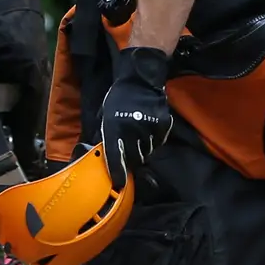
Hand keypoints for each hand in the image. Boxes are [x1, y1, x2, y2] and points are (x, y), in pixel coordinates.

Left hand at [99, 46, 172, 188]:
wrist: (139, 80)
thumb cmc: (118, 100)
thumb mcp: (104, 117)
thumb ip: (104, 137)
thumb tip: (100, 156)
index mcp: (115, 129)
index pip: (116, 157)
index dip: (118, 173)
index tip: (119, 184)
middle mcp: (133, 131)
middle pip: (135, 158)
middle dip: (131, 157)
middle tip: (129, 147)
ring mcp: (150, 129)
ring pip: (148, 151)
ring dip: (143, 148)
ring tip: (138, 133)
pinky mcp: (163, 126)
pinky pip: (158, 142)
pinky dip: (154, 139)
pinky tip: (148, 127)